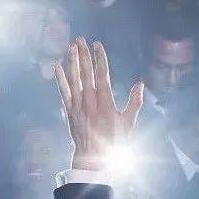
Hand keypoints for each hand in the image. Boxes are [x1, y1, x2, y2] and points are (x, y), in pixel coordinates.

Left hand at [55, 38, 143, 171]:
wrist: (94, 158)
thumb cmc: (115, 141)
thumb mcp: (129, 123)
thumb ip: (135, 103)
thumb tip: (140, 85)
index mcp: (106, 104)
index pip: (102, 76)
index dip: (100, 59)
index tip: (98, 45)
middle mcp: (90, 102)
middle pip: (86, 74)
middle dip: (83, 55)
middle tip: (81, 39)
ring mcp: (78, 106)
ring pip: (74, 79)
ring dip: (72, 62)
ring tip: (71, 47)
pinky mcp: (69, 111)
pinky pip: (63, 92)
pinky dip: (60, 79)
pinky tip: (58, 66)